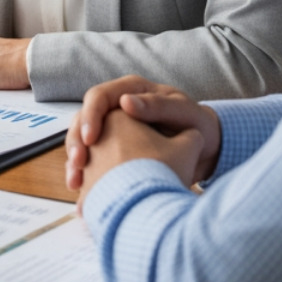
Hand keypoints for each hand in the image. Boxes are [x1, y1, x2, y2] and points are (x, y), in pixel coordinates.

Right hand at [65, 75, 221, 191]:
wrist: (206, 148)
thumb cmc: (196, 123)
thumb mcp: (183, 111)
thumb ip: (157, 105)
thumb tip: (125, 102)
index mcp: (130, 91)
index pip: (99, 97)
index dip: (90, 116)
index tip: (90, 139)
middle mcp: (116, 108)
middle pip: (83, 119)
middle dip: (76, 141)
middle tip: (79, 162)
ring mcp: (112, 130)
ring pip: (81, 141)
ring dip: (75, 161)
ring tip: (76, 182)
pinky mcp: (111, 152)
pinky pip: (91, 161)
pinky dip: (84, 175)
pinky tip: (83, 191)